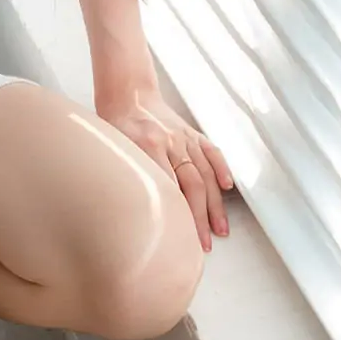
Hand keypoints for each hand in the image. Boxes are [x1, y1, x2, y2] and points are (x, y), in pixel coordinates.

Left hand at [99, 83, 233, 250]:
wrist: (127, 94)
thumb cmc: (114, 125)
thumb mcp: (113, 152)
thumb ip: (128, 178)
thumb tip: (138, 213)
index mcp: (148, 146)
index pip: (168, 189)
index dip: (178, 217)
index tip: (181, 240)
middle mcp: (171, 142)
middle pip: (192, 186)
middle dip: (199, 219)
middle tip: (203, 245)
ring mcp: (184, 138)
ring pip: (205, 174)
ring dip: (215, 204)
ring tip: (220, 229)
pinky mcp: (192, 134)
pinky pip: (212, 152)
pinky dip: (222, 170)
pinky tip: (228, 188)